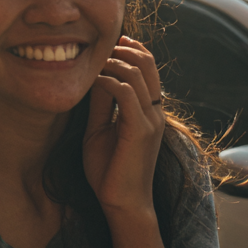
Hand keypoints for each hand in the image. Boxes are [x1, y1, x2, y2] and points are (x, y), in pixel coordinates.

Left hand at [82, 36, 166, 216]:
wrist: (122, 204)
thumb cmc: (109, 172)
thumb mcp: (99, 130)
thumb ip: (100, 105)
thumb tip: (93, 78)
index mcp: (148, 112)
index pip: (148, 70)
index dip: (133, 51)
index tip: (112, 43)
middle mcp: (154, 113)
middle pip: (147, 65)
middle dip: (124, 50)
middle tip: (101, 46)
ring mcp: (151, 120)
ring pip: (138, 75)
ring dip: (112, 63)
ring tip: (92, 64)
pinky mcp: (141, 130)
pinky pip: (128, 94)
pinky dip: (109, 82)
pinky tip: (92, 82)